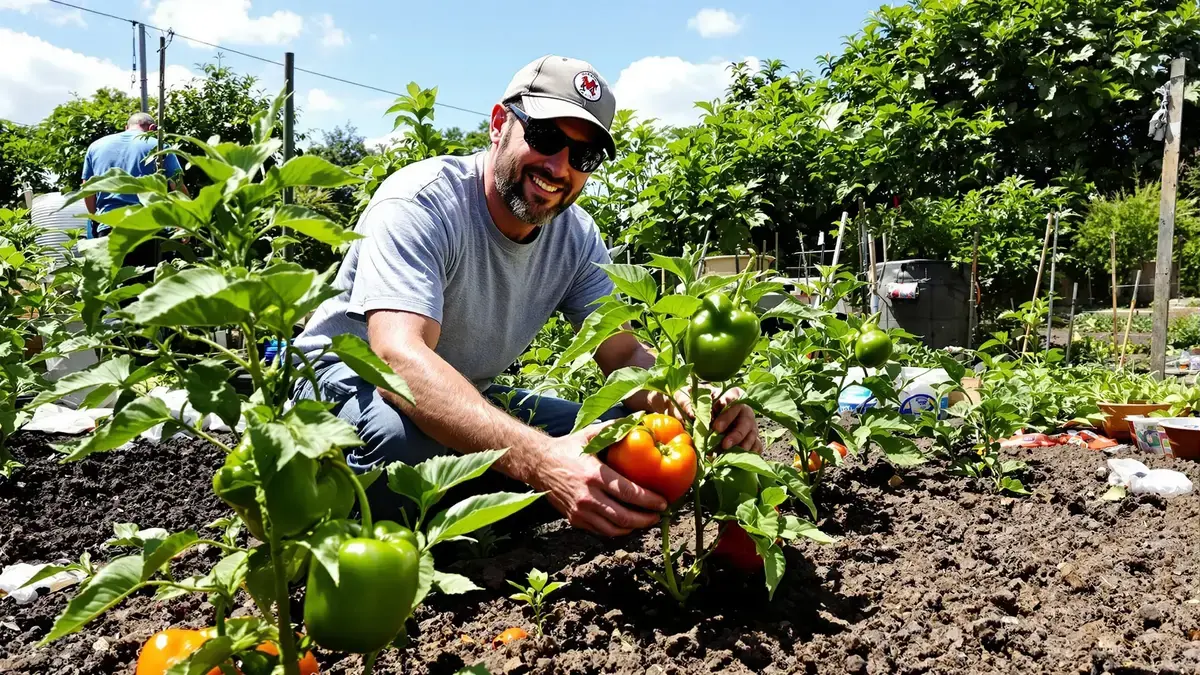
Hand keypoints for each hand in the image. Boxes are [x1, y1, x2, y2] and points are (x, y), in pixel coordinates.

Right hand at [530, 423, 667, 536]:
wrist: (538, 464)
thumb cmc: (567, 447)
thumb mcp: (589, 434)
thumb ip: (613, 428)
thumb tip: (638, 419)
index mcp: (594, 475)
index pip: (628, 493)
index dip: (649, 500)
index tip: (664, 502)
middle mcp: (587, 496)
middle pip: (623, 516)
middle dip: (645, 519)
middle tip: (659, 515)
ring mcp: (580, 510)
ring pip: (613, 529)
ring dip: (633, 528)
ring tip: (646, 522)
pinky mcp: (574, 519)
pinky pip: (600, 531)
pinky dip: (616, 531)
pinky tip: (627, 525)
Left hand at [654, 386, 762, 453]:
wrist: (694, 414)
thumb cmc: (692, 402)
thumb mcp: (685, 397)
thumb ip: (686, 403)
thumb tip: (691, 414)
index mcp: (730, 395)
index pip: (734, 398)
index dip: (727, 413)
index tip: (716, 426)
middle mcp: (743, 409)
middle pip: (745, 420)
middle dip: (735, 434)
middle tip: (723, 444)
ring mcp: (749, 424)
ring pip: (751, 435)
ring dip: (742, 446)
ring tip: (729, 456)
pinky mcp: (750, 438)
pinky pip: (756, 446)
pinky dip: (750, 453)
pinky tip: (740, 460)